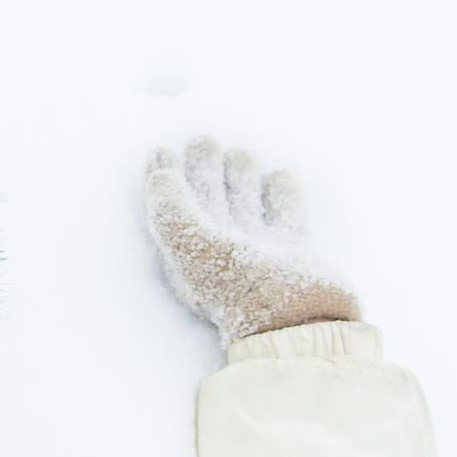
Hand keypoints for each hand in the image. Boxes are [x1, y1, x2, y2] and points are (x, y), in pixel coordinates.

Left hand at [144, 135, 358, 344]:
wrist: (296, 318)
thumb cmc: (239, 286)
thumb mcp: (193, 246)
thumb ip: (172, 210)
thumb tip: (162, 177)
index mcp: (190, 257)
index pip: (173, 209)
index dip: (165, 180)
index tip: (160, 149)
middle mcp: (222, 255)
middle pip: (209, 203)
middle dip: (204, 170)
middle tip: (203, 139)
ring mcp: (259, 256)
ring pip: (246, 206)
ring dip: (241, 178)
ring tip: (239, 152)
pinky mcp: (292, 256)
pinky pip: (285, 217)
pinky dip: (282, 195)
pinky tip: (280, 175)